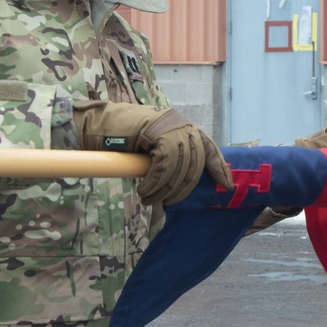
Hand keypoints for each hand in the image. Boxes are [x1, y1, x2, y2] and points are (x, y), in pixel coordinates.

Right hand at [72, 100, 233, 204]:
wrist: (99, 124)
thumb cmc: (124, 140)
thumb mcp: (154, 148)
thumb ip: (172, 158)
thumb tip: (184, 184)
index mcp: (185, 128)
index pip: (209, 148)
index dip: (219, 168)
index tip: (227, 186)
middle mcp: (183, 125)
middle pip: (194, 164)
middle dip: (182, 188)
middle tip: (167, 202)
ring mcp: (172, 127)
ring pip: (178, 167)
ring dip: (164, 189)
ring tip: (148, 198)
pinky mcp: (159, 132)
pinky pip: (164, 166)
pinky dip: (154, 183)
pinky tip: (143, 191)